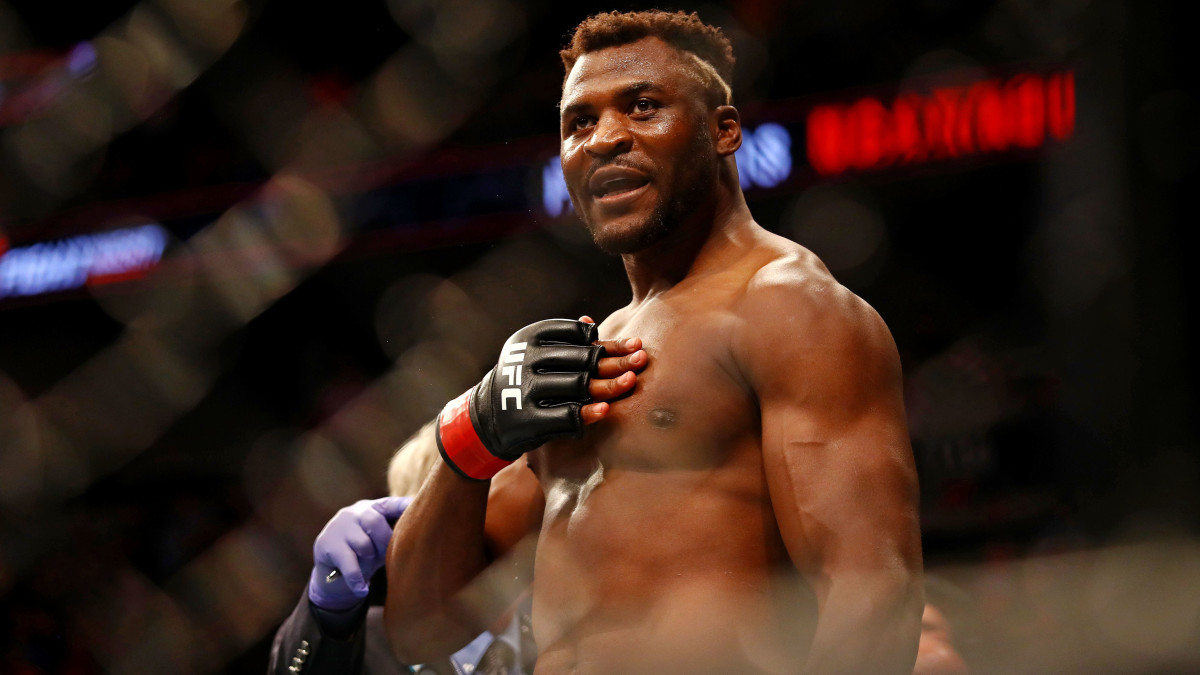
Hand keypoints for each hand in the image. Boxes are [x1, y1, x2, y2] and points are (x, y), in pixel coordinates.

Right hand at [308, 496, 411, 610]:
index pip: (391, 504)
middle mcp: (354, 512)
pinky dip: (357, 580)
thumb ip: (395, 535)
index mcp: (372, 508)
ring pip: (363, 544)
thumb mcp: (380, 542)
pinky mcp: (327, 544)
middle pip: (375, 523)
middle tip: (385, 554)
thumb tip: (419, 536)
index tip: (418, 505)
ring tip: (367, 564)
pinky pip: (349, 564)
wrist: (331, 570)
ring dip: (369, 559)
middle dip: (384, 542)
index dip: (404, 506)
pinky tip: (362, 590)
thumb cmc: (364, 553)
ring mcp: (338, 526)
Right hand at [437, 317, 644, 479]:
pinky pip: (563, 415)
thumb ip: (564, 342)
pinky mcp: (526, 418)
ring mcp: (525, 389)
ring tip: (632, 381)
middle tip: (642, 359)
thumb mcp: (534, 353)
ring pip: (576, 385)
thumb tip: (592, 323)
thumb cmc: (524, 379)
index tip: (634, 344)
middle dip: (614, 360)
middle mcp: (526, 359)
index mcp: (529, 337)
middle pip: (581, 358)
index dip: (607, 340)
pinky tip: (605, 410)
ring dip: (608, 384)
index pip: (575, 334)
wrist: (487, 416)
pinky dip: (586, 413)